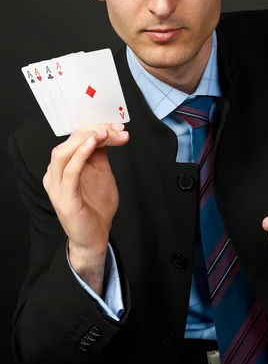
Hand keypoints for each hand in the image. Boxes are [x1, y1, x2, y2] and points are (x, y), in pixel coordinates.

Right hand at [42, 123, 129, 256]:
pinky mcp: (64, 199)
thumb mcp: (101, 173)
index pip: (75, 138)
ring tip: (103, 133)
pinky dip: (80, 155)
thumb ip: (100, 154)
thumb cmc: (96, 206)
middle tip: (115, 129)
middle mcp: (55, 174)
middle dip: (93, 131)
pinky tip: (93, 145)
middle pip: (68, 142)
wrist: (96, 236)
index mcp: (63, 166)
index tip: (118, 127)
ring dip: (84, 140)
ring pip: (62, 154)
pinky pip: (68, 173)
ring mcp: (57, 187)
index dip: (95, 128)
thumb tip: (107, 132)